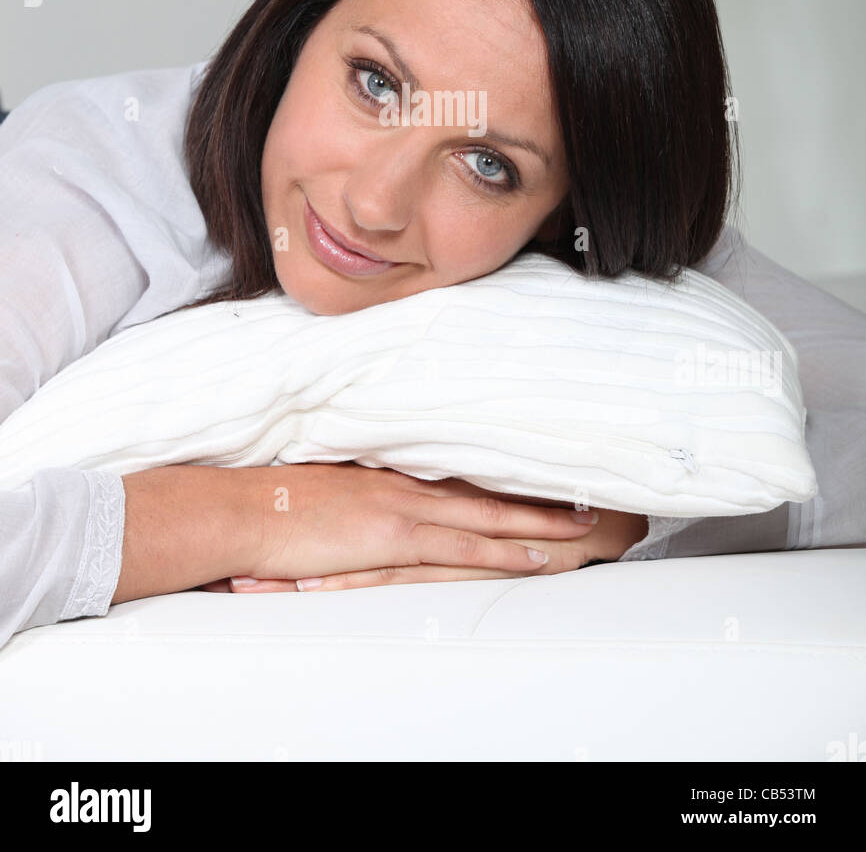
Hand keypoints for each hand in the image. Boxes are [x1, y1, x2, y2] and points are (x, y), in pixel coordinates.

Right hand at [200, 463, 602, 590]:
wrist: (242, 509)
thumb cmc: (269, 501)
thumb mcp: (318, 488)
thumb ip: (352, 493)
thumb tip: (365, 500)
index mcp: (385, 473)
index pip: (456, 474)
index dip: (499, 475)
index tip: (535, 472)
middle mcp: (403, 484)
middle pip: (484, 489)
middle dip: (535, 493)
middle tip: (582, 492)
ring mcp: (402, 508)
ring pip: (488, 514)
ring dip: (537, 519)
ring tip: (579, 521)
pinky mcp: (394, 537)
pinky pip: (463, 545)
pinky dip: (503, 549)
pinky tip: (534, 555)